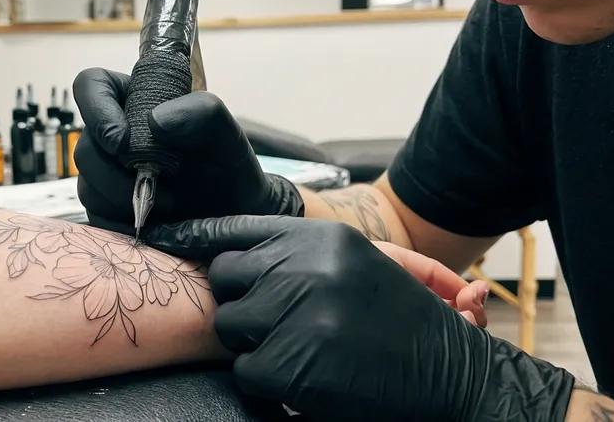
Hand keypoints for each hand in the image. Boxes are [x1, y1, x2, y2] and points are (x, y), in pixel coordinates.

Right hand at [72, 68, 303, 234]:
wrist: (235, 212)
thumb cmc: (227, 164)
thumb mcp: (225, 130)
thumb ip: (201, 111)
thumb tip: (156, 121)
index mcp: (133, 100)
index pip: (92, 86)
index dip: (96, 109)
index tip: (121, 140)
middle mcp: (114, 136)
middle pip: (82, 148)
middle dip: (114, 173)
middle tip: (158, 185)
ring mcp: (108, 175)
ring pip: (88, 187)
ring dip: (124, 200)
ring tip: (167, 205)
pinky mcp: (110, 210)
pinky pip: (98, 218)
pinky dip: (125, 223)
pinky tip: (155, 222)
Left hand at [147, 216, 574, 421]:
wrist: (456, 377)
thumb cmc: (402, 324)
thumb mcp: (355, 268)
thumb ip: (297, 257)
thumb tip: (228, 258)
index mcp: (322, 239)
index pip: (237, 230)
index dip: (195, 236)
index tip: (158, 237)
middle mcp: (308, 266)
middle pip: (226, 278)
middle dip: (242, 303)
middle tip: (280, 324)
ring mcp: (301, 312)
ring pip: (231, 326)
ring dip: (256, 345)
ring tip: (302, 351)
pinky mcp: (296, 362)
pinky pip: (248, 371)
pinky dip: (270, 384)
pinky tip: (308, 380)